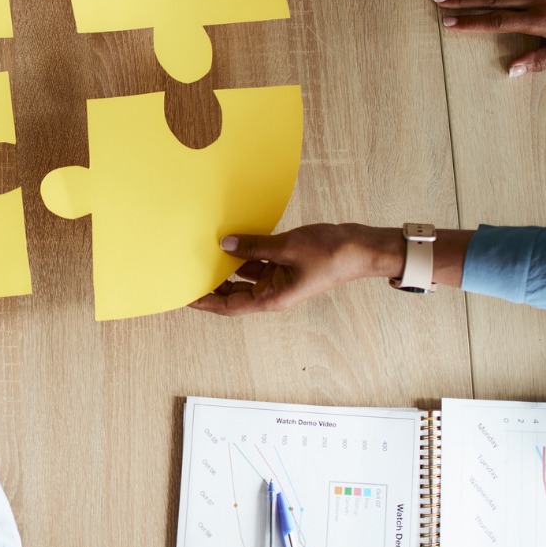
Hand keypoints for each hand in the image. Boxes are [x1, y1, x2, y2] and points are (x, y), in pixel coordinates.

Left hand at [192, 225, 401, 315]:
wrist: (360, 247)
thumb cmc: (330, 254)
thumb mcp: (287, 247)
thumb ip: (254, 247)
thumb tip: (225, 244)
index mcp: (273, 298)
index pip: (230, 306)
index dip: (206, 303)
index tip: (185, 297)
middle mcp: (273, 291)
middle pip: (234, 292)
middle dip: (212, 284)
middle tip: (187, 272)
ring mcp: (279, 277)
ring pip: (245, 274)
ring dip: (227, 265)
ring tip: (203, 252)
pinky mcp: (285, 263)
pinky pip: (258, 260)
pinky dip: (245, 252)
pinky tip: (231, 240)